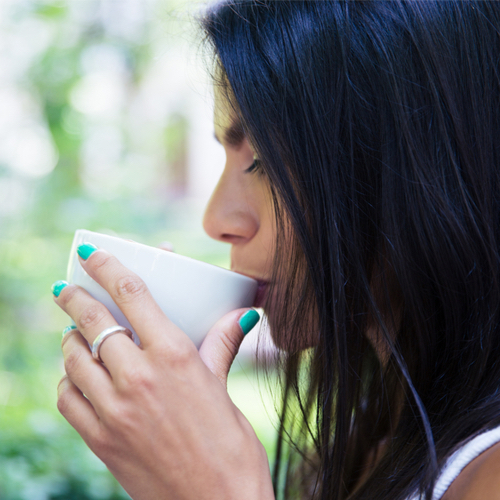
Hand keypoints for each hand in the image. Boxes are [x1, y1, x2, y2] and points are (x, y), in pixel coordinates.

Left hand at [53, 247, 273, 499]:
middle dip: (74, 297)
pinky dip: (68, 380)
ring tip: (75, 333)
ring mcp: (115, 410)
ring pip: (74, 358)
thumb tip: (242, 315)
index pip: (132, 295)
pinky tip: (77, 376)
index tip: (90, 253)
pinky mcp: (101, 441)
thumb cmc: (230, 447)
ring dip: (70, 339)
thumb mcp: (224, 388)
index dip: (107, 267)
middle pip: (93, 321)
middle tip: (65, 287)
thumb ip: (223, 344)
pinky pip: (68, 398)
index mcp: (175, 356)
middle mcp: (140, 376)